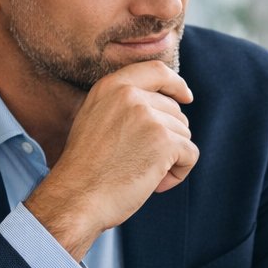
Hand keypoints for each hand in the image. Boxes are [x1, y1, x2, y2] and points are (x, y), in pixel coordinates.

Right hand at [26, 61, 198, 259]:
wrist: (77, 197)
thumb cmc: (86, 169)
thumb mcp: (96, 120)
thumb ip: (124, 106)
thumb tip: (164, 105)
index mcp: (111, 86)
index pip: (157, 70)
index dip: (176, 83)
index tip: (186, 97)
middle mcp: (130, 96)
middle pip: (175, 111)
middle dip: (168, 138)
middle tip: (143, 162)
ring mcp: (148, 116)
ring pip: (184, 134)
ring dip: (172, 159)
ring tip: (144, 174)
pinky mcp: (164, 140)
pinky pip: (190, 154)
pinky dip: (180, 173)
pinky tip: (156, 185)